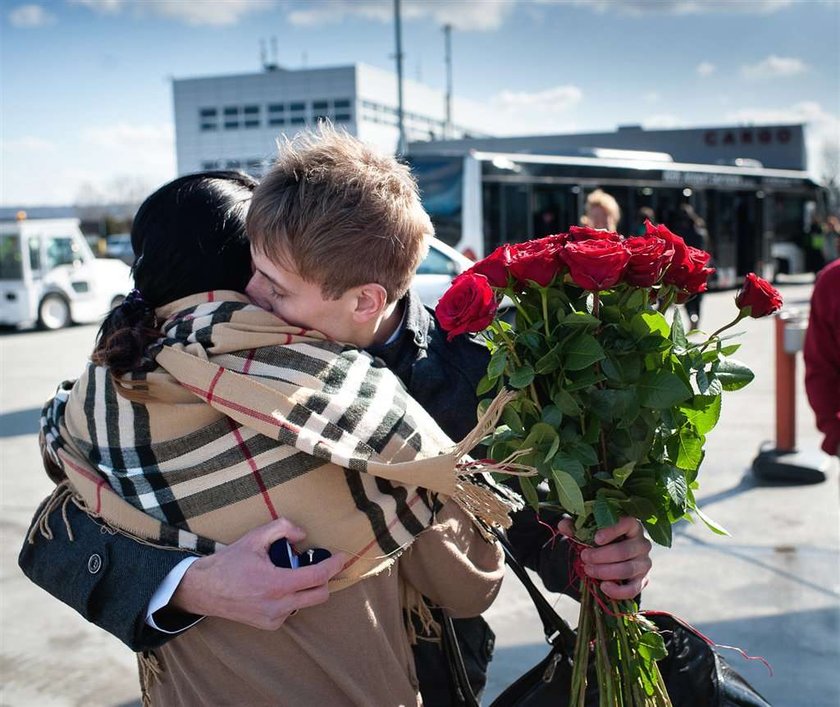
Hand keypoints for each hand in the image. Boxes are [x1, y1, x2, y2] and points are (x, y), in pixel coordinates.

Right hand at [171, 518, 346, 629]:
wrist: (205, 589)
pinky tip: (275, 587)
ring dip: (305, 587)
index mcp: (276, 584)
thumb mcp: (255, 537)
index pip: (317, 577)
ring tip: (288, 573)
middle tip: (318, 563)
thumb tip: (303, 535)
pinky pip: (291, 609)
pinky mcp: (269, 625)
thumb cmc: (230, 562)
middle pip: (319, 595)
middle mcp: (278, 605)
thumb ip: (283, 528)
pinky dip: (291, 596)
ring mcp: (274, 618)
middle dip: (324, 579)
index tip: (342, 557)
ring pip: (306, 602)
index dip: (333, 566)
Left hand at [556, 516, 650, 600]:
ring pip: (627, 569)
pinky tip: (603, 587)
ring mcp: (644, 563)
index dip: (612, 531)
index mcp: (632, 525)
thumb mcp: (588, 529)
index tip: (596, 539)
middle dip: (600, 556)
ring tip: (588, 570)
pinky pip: (633, 589)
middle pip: (624, 551)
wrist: (610, 557)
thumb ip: (576, 526)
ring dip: (605, 571)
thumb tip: (563, 525)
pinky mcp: (642, 580)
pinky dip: (618, 590)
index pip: (627, 523)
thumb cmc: (601, 539)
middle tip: (584, 557)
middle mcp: (642, 543)